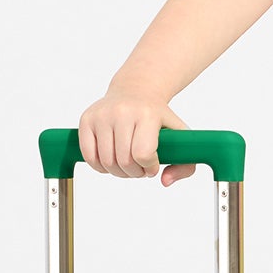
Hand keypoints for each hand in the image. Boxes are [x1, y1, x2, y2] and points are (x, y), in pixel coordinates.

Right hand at [78, 92, 195, 184]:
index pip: (143, 154)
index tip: (152, 164)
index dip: (149, 167)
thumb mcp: (180, 135)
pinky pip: (89, 156)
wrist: (135, 90)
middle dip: (135, 172)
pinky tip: (111, 161)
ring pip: (106, 162)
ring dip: (118, 172)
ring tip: (127, 164)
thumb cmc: (157, 118)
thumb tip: (164, 181)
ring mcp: (102, 115)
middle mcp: (122, 112)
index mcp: (148, 114)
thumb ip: (185, 165)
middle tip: (140, 167)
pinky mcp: (87, 119)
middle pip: (124, 161)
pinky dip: (100, 167)